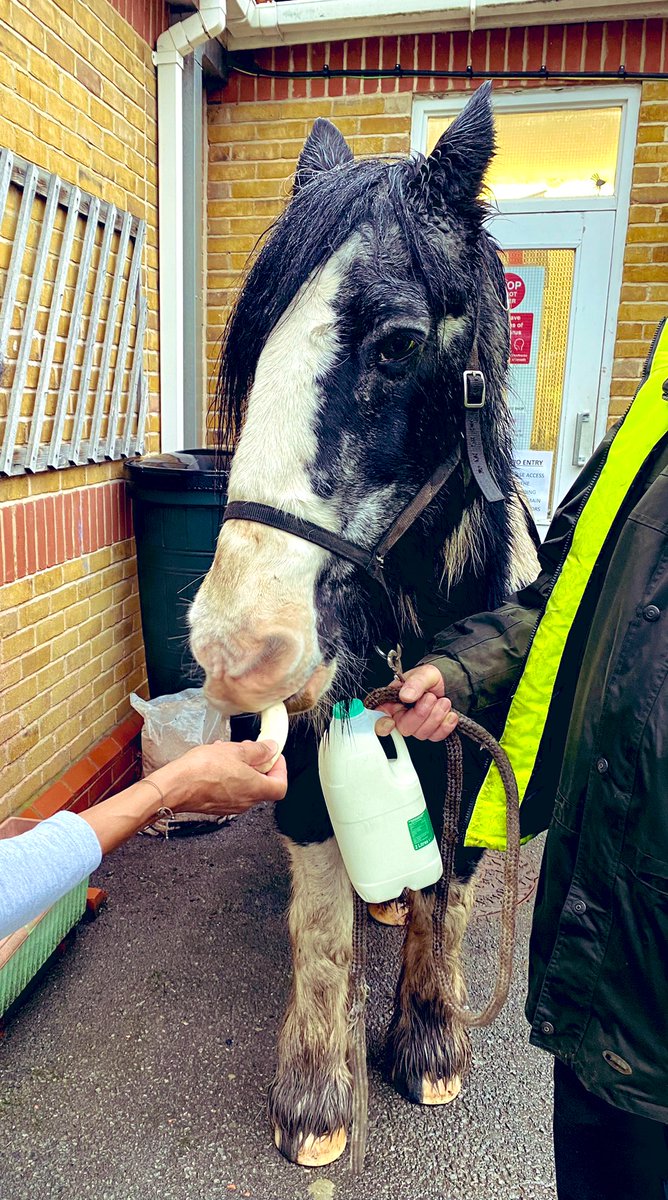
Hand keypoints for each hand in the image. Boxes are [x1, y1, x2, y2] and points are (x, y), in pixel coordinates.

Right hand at [151, 740, 287, 815]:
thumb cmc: (203, 770)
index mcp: (255, 790)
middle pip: (263, 785)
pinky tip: (216, 761)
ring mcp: (230, 806)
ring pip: (245, 786)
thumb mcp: (236, 751)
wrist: (175, 786)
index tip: (274, 756)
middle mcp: (245, 802)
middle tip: (250, 749)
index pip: (281, 786)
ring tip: (229, 752)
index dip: (280, 769)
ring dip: (242, 768)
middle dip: (259, 765)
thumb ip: (258, 750)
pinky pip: (230, 790)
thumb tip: (271, 749)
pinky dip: (229, 776)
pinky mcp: (216, 805)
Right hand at [373, 665, 457, 741]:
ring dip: (436, 716)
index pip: (379, 718)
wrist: (448, 683)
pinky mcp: (430, 732)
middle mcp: (401, 716)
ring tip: (443, 701)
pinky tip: (449, 714)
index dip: (381, 725)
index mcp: (392, 701)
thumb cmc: (430, 678)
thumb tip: (406, 695)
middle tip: (431, 697)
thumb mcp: (424, 673)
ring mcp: (415, 726)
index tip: (390, 723)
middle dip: (421, 714)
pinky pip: (436, 737)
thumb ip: (415, 682)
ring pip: (421, 733)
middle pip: (404, 727)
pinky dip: (445, 725)